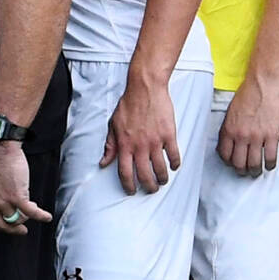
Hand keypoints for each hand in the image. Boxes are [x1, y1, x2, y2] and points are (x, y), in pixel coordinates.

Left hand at [0, 138, 52, 235]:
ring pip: (18, 218)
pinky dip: (41, 216)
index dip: (0, 223)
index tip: (7, 224)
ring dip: (27, 216)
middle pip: (3, 224)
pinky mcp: (17, 197)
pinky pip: (31, 212)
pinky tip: (46, 217)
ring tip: (34, 211)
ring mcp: (2, 202)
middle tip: (22, 230)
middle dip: (14, 229)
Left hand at [101, 68, 183, 194]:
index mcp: (124, 145)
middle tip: (151, 189)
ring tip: (162, 181)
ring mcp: (155, 141)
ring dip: (162, 179)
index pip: (125, 173)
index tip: (132, 191)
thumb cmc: (128, 105)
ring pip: (160, 169)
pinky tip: (174, 166)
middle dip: (148, 187)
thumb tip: (103, 162)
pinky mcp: (169, 135)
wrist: (145, 88)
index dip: (128, 185)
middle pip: (145, 175)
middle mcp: (139, 146)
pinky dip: (175, 164)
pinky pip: (174, 155)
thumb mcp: (113, 125)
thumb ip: (110, 146)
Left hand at [216, 73, 278, 175]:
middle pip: (238, 163)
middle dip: (242, 170)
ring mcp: (256, 137)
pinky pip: (270, 157)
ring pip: (253, 164)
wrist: (264, 84)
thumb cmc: (248, 94)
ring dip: (255, 171)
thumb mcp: (231, 112)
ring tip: (258, 171)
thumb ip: (229, 128)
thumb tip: (228, 141)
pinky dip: (270, 164)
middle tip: (246, 171)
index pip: (224, 155)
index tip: (233, 163)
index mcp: (228, 129)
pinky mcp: (272, 136)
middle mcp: (240, 136)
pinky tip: (270, 164)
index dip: (229, 162)